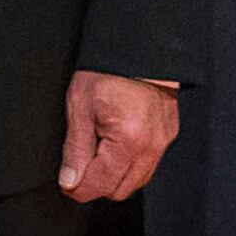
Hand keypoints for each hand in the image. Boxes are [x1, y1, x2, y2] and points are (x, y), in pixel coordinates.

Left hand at [57, 71, 178, 200]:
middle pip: (121, 190)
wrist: (138, 45)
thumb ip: (75, 150)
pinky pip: (148, 163)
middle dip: (98, 184)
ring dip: (115, 175)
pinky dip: (130, 162)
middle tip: (80, 165)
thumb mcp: (80, 107)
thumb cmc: (109, 70)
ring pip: (137, 180)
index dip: (78, 188)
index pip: (100, 185)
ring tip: (99, 149)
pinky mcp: (168, 133)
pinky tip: (116, 142)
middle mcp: (152, 146)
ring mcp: (164, 140)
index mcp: (129, 140)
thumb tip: (70, 181)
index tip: (67, 181)